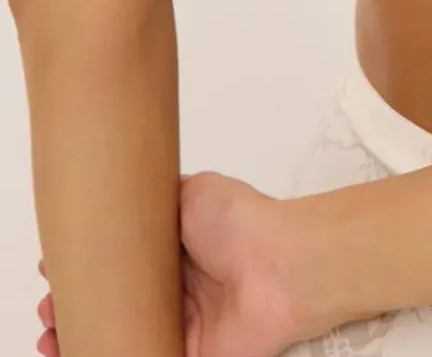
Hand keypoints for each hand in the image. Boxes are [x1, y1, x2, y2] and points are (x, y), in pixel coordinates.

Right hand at [35, 171, 324, 356]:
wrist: (280, 265)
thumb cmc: (243, 223)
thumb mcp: (191, 192)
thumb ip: (156, 200)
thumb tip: (123, 198)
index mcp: (177, 251)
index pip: (123, 266)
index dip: (88, 270)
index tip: (56, 270)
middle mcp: (178, 290)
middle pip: (117, 305)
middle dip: (76, 308)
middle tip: (50, 309)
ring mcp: (182, 327)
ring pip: (121, 337)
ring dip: (82, 339)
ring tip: (53, 337)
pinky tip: (77, 354)